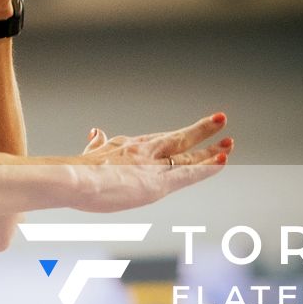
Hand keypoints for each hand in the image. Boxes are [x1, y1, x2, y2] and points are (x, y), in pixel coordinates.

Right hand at [76, 114, 233, 211]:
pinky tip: (223, 160)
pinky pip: (189, 172)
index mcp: (125, 146)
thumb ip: (95, 144)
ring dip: (210, 147)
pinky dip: (207, 166)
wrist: (73, 179)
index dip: (175, 138)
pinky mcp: (159, 182)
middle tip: (220, 121)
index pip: (156, 142)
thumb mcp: (87, 154)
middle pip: (177, 139)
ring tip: (229, 139)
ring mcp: (152, 165)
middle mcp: (142, 151)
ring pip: (188, 154)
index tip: (187, 135)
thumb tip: (95, 130)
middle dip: (200, 132)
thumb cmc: (73, 173)